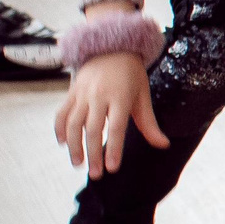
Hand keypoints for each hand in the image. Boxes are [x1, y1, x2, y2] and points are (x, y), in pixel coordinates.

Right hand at [54, 45, 166, 177]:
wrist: (111, 48)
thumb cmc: (131, 76)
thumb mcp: (143, 96)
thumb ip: (149, 123)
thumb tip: (164, 145)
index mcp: (120, 97)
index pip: (117, 128)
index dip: (114, 148)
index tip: (113, 168)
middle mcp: (99, 96)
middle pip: (93, 130)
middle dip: (93, 154)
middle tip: (96, 175)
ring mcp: (82, 94)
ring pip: (73, 124)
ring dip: (74, 146)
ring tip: (78, 164)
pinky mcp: (71, 93)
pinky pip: (61, 114)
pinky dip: (60, 130)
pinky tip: (64, 144)